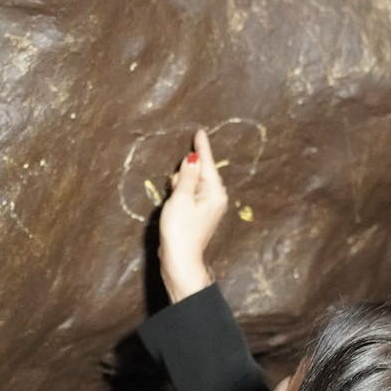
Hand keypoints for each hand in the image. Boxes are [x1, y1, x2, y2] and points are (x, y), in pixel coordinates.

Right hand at [157, 128, 227, 302]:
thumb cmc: (180, 230)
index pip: (207, 162)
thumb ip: (186, 176)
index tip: (200, 131)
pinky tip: (175, 206)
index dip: (201, 147)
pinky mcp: (199, 214)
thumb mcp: (181, 198)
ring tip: (174, 204)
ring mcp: (208, 207)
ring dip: (180, 186)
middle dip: (184, 175)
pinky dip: (181, 195)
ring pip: (191, 184)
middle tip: (175, 189)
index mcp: (214, 192)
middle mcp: (215, 198)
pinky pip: (190, 195)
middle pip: (198, 172)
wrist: (180, 260)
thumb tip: (193, 158)